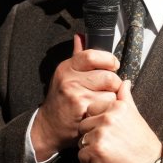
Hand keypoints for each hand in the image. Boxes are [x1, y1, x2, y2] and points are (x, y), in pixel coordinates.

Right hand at [31, 34, 121, 159]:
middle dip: (114, 83)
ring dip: (112, 98)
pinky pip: (107, 106)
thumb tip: (81, 36)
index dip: (108, 59)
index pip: (92, 55)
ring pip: (111, 93)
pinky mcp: (83, 111)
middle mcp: (70, 80)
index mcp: (67, 68)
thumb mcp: (64, 75)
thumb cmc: (60, 99)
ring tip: (102, 101)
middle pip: (108, 76)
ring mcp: (76, 96)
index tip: (113, 65)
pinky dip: (108, 110)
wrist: (48, 126)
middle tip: (109, 88)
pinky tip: (99, 111)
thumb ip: (77, 55)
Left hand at [78, 77, 161, 162]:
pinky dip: (90, 162)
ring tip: (109, 152)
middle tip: (109, 143)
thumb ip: (125, 97)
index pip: (91, 109)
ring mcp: (101, 135)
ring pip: (81, 141)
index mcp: (116, 107)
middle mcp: (107, 118)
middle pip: (84, 125)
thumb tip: (124, 82)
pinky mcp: (95, 152)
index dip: (97, 121)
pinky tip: (105, 161)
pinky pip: (81, 157)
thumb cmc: (142, 142)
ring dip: (91, 149)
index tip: (109, 130)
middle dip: (92, 136)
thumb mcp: (135, 115)